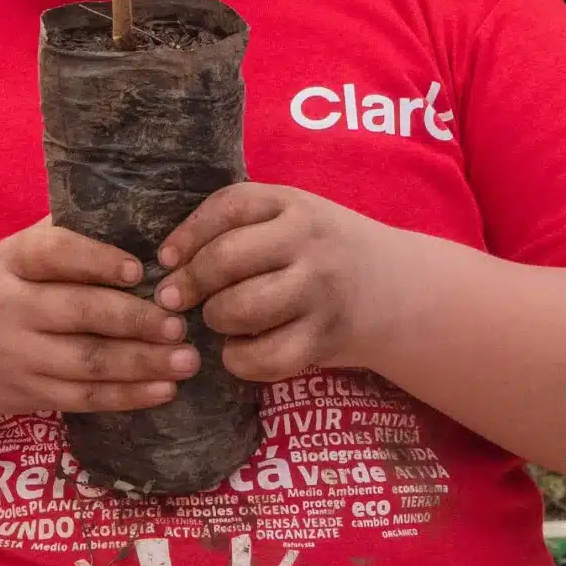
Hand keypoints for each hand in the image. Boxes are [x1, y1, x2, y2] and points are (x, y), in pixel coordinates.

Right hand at [0, 218, 198, 420]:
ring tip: (187, 359)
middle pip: (77, 313)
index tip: (140, 270)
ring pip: (87, 362)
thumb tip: (143, 214)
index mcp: (9, 261)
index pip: (52, 255)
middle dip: (135, 319)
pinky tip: (165, 390)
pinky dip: (128, 397)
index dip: (97, 261)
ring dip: (142, 363)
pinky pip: (85, 398)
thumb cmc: (8, 287)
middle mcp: (8, 307)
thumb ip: (68, 235)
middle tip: (180, 323)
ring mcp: (17, 355)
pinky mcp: (31, 394)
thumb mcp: (19, 253)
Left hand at [153, 184, 403, 383]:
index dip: (187, 234)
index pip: (228, 207)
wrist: (400, 291)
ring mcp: (320, 293)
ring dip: (216, 319)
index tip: (166, 259)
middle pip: (226, 260)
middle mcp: (308, 245)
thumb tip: (168, 259)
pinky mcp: (325, 339)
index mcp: (294, 205)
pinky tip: (237, 351)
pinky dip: (240, 359)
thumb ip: (238, 225)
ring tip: (218, 319)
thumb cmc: (324, 251)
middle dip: (191, 283)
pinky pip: (267, 356)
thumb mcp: (291, 217)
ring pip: (242, 308)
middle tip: (176, 299)